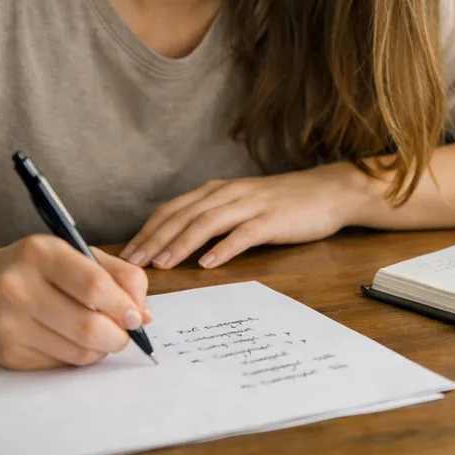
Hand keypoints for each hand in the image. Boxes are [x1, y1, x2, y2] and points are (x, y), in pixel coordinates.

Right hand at [0, 235, 151, 370]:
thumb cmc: (33, 269)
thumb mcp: (72, 254)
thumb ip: (117, 274)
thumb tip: (145, 313)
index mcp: (39, 252)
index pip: (93, 284)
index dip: (123, 305)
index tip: (137, 315)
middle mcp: (17, 287)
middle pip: (88, 326)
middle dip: (118, 335)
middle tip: (125, 333)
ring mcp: (8, 324)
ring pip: (78, 351)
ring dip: (101, 348)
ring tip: (99, 335)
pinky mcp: (6, 354)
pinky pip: (60, 364)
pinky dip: (77, 356)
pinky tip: (69, 340)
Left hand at [119, 164, 374, 269]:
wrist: (328, 192)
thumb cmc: (283, 203)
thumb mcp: (241, 204)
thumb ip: (212, 218)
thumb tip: (178, 243)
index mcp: (217, 191)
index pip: (173, 209)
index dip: (147, 230)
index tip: (125, 253)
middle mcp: (228, 193)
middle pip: (183, 215)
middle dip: (154, 239)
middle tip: (132, 263)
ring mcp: (250, 205)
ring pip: (207, 222)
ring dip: (181, 243)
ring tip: (162, 263)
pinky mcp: (272, 219)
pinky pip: (243, 233)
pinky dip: (224, 248)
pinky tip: (208, 263)